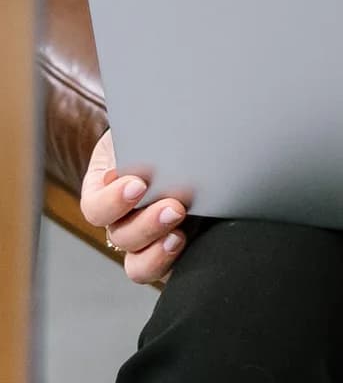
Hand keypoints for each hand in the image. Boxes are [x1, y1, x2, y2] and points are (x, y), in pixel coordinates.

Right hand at [80, 129, 191, 286]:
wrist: (189, 140)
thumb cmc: (161, 132)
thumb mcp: (146, 128)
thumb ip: (143, 134)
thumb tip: (149, 131)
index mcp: (106, 190)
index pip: (97, 208)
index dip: (113, 200)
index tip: (138, 183)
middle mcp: (123, 220)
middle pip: (121, 237)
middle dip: (146, 224)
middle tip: (175, 205)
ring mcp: (148, 239)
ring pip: (138, 264)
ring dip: (157, 252)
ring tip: (180, 234)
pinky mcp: (173, 251)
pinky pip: (165, 271)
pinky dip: (173, 264)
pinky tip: (190, 245)